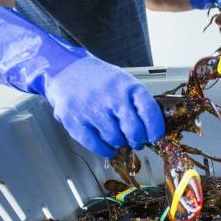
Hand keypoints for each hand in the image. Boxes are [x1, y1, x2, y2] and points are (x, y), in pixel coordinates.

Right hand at [45, 58, 163, 157]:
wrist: (66, 70)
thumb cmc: (100, 81)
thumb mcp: (124, 83)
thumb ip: (138, 104)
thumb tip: (152, 131)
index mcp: (128, 86)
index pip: (150, 113)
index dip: (155, 130)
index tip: (154, 137)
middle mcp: (111, 97)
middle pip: (134, 131)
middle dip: (138, 140)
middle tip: (136, 141)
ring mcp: (92, 109)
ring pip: (116, 140)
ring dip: (120, 143)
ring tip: (117, 136)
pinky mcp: (74, 121)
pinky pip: (97, 146)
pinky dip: (105, 150)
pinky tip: (107, 146)